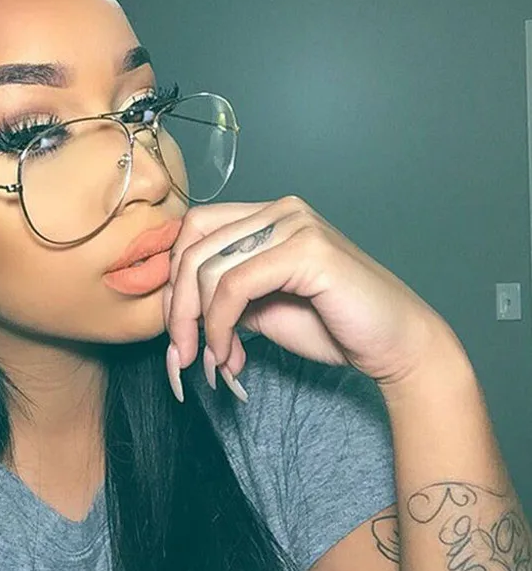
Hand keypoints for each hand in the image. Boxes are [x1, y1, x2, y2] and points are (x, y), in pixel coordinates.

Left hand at [163, 196, 452, 402]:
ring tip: (215, 361)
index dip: (175, 280)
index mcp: (268, 216)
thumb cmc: (333, 326)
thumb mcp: (261, 307)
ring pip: (209, 267)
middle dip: (178, 305)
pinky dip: (220, 325)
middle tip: (182, 354)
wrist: (394, 344)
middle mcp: (280, 210)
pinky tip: (230, 354)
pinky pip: (235, 285)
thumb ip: (224, 296)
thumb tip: (178, 308)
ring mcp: (295, 224)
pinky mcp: (307, 250)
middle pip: (193, 245)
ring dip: (198, 323)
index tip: (177, 330)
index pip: (195, 230)